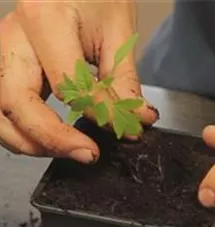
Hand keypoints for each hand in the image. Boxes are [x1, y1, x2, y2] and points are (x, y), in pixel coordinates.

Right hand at [0, 0, 157, 162]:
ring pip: (0, 114)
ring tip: (68, 150)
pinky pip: (1, 111)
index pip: (67, 83)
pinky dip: (21, 133)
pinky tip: (47, 140)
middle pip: (17, 104)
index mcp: (44, 18)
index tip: (123, 130)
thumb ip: (123, 83)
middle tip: (88, 154)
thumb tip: (135, 121)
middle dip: (52, 139)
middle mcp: (13, 37)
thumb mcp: (117, 32)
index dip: (97, 113)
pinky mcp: (4, 68)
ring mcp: (2, 53)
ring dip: (30, 143)